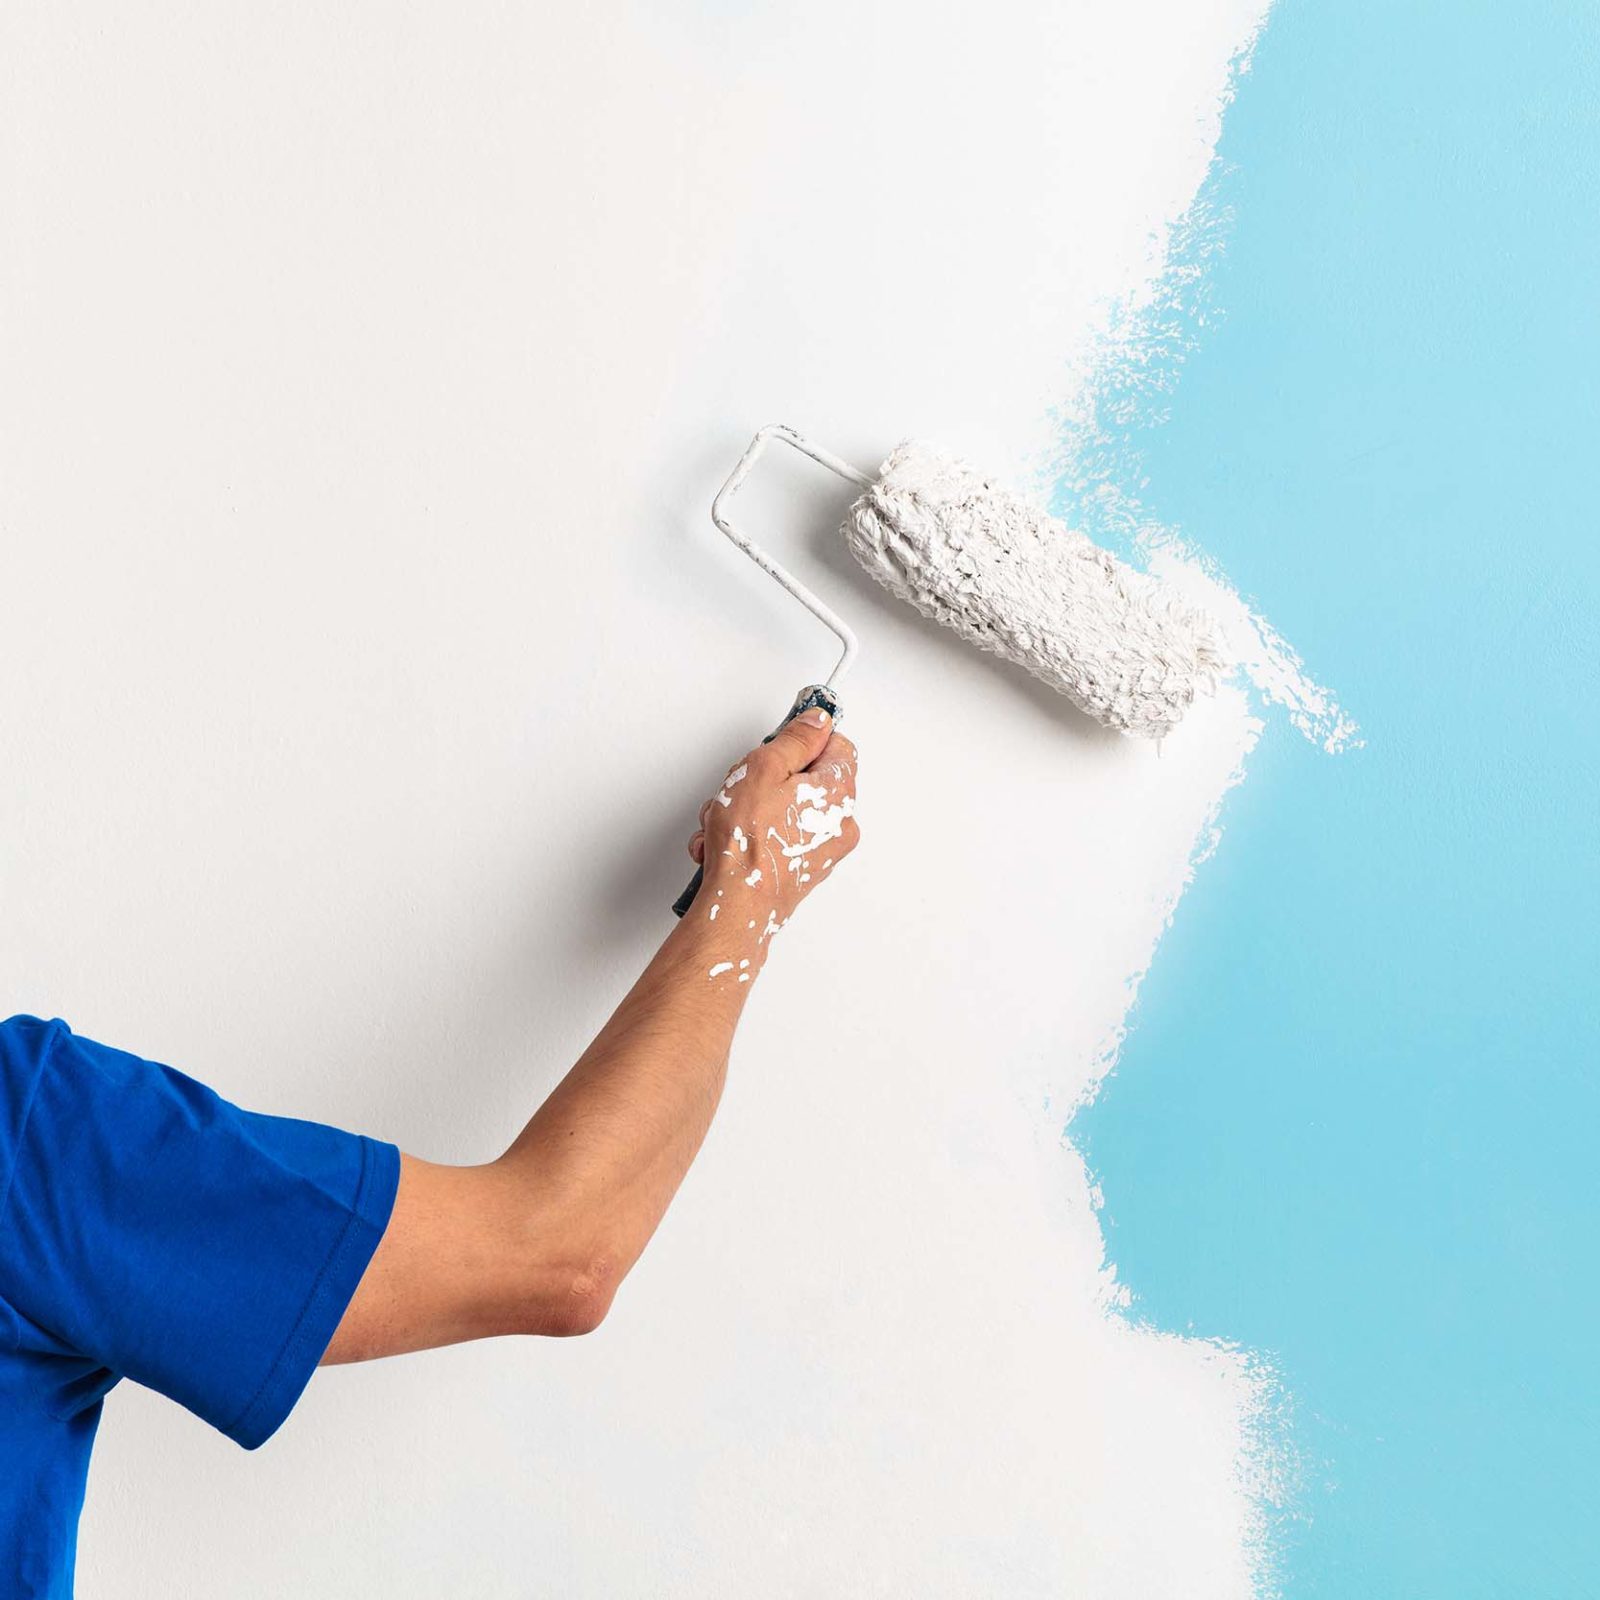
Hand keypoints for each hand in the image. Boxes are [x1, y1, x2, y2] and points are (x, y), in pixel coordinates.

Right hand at [685, 706, 858, 963]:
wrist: (737, 905)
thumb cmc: (750, 844)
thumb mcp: (765, 767)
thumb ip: (795, 739)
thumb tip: (816, 721)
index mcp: (839, 791)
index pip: (836, 745)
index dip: (803, 739)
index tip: (780, 740)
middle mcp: (839, 822)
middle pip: (805, 779)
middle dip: (764, 780)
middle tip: (742, 787)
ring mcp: (822, 849)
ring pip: (784, 809)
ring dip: (748, 811)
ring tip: (724, 822)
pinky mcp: (802, 869)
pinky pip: (778, 838)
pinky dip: (751, 836)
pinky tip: (725, 844)